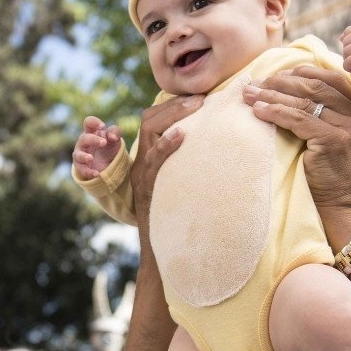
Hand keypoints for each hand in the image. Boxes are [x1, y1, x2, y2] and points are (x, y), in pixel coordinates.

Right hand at [73, 116, 122, 179]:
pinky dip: (89, 172)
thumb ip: (115, 132)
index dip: (93, 122)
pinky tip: (97, 173)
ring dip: (84, 156)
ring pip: (78, 155)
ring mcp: (81, 155)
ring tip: (91, 158)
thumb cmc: (109, 149)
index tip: (103, 126)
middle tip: (104, 142)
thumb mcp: (115, 140)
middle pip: (84, 138)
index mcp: (91, 132)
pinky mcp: (81, 167)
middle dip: (93, 140)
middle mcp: (84, 143)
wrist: (109, 166)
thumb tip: (111, 137)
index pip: (88, 123)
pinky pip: (82, 170)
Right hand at [128, 94, 199, 246]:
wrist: (159, 252)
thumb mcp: (177, 186)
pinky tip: (182, 135)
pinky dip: (166, 145)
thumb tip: (209, 152)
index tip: (197, 98)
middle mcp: (141, 163)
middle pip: (148, 119)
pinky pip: (153, 161)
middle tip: (200, 98)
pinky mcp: (147, 188)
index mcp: (147, 159)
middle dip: (174, 104)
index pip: (152, 119)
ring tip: (196, 107)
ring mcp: (142, 175)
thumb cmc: (174, 220)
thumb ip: (183, 167)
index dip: (171, 105)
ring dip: (173, 115)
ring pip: (149, 132)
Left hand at [243, 66, 350, 243]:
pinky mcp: (334, 141)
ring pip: (304, 101)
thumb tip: (289, 92)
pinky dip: (275, 112)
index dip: (301, 73)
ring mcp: (350, 128)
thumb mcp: (335, 143)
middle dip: (280, 82)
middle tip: (254, 84)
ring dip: (271, 95)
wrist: (341, 213)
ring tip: (248, 95)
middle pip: (316, 86)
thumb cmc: (330, 181)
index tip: (275, 76)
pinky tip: (257, 112)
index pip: (331, 79)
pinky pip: (298, 119)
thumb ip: (326, 118)